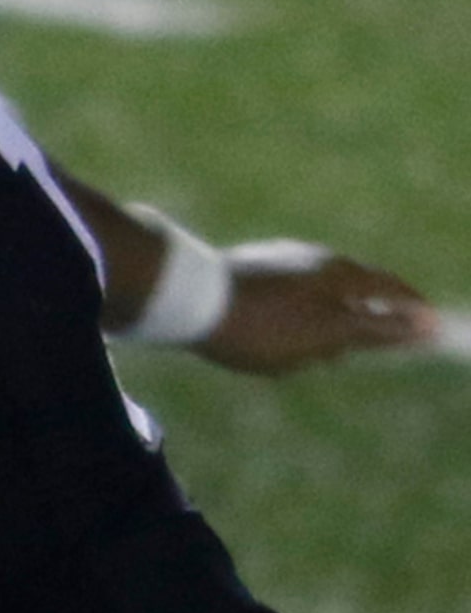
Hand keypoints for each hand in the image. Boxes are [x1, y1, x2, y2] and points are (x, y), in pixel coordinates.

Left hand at [197, 240, 437, 374]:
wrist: (185, 300)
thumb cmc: (263, 324)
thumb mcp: (328, 333)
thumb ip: (378, 328)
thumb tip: (426, 325)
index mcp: (337, 271)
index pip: (389, 286)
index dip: (411, 307)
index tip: (427, 324)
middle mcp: (310, 257)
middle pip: (353, 288)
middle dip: (365, 317)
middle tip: (376, 340)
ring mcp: (276, 261)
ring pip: (315, 296)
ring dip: (324, 324)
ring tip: (315, 354)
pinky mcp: (246, 273)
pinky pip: (284, 300)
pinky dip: (292, 323)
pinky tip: (272, 343)